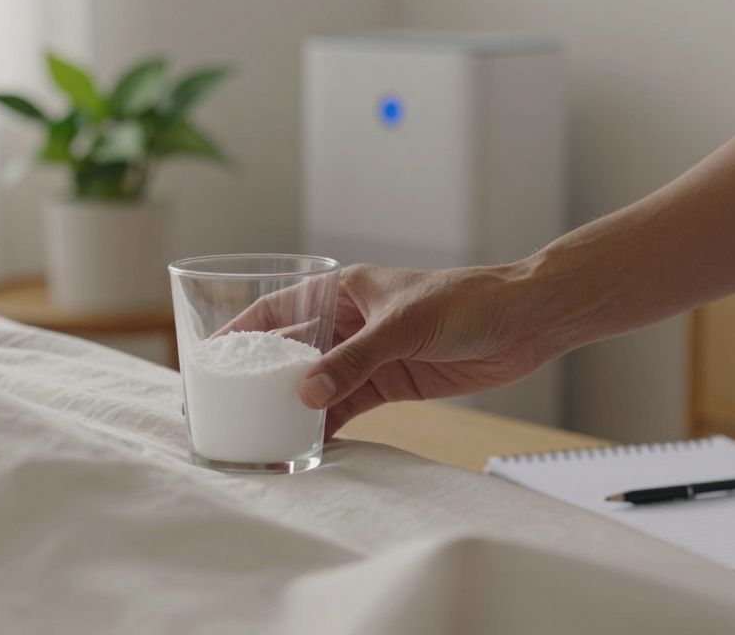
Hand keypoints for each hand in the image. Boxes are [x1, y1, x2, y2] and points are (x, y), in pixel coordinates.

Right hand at [225, 263, 563, 437]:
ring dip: (294, 407)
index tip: (210, 358)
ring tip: (261, 435)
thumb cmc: (465, 302)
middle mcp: (348, 322)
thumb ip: (353, 361)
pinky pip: (347, 406)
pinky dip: (328, 424)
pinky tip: (307, 444)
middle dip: (262, 378)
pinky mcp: (391, 383)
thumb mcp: (402, 327)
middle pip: (291, 352)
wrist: (524, 322)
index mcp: (342, 290)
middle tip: (229, 408)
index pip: (277, 310)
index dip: (242, 333)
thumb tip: (305, 396)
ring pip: (317, 383)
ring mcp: (368, 355)